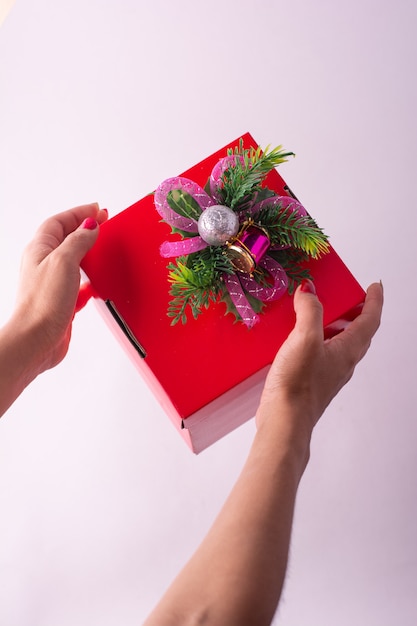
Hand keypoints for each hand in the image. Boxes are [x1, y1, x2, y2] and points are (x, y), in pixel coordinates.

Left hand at [11, 203, 107, 374]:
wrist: (35, 341)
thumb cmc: (42, 303)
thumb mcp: (64, 261)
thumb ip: (79, 241)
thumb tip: (91, 226)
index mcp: (39, 249)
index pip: (59, 222)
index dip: (79, 213)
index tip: (99, 210)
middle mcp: (43, 265)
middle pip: (65, 240)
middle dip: (84, 230)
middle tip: (103, 224)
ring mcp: (52, 285)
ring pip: (73, 263)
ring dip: (88, 255)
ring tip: (102, 249)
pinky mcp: (61, 304)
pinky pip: (77, 288)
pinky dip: (88, 284)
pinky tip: (96, 286)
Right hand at [256, 280, 382, 434]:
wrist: (284, 421)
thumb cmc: (298, 385)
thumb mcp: (305, 339)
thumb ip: (310, 311)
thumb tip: (309, 291)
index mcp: (348, 351)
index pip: (370, 321)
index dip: (374, 301)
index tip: (374, 287)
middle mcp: (342, 363)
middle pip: (358, 333)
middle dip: (357, 312)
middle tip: (349, 297)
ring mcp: (328, 373)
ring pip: (340, 344)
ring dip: (335, 326)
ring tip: (318, 312)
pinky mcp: (312, 381)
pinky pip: (321, 354)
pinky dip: (317, 340)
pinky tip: (297, 338)